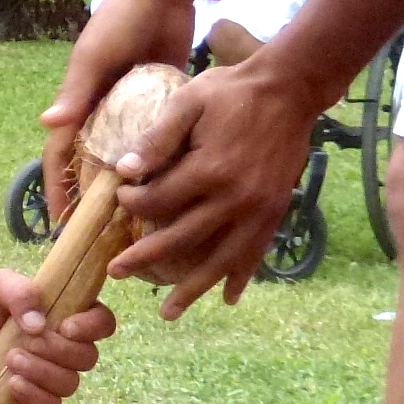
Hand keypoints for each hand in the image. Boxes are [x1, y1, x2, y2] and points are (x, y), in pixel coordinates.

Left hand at [0, 271, 117, 403]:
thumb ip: (17, 288)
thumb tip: (39, 321)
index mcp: (63, 317)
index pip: (101, 322)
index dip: (94, 325)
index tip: (66, 326)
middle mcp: (64, 350)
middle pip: (88, 357)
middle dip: (58, 350)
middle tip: (25, 341)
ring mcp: (51, 379)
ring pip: (70, 383)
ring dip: (42, 371)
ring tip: (10, 359)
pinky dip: (34, 395)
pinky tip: (12, 383)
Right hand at [38, 0, 192, 220]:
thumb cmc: (116, 24)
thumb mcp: (92, 58)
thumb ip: (75, 92)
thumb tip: (46, 125)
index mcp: (78, 106)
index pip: (60, 158)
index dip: (59, 192)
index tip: (61, 226)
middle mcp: (101, 115)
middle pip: (92, 167)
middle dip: (93, 202)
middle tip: (102, 238)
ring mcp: (130, 114)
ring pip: (125, 162)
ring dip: (129, 190)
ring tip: (140, 226)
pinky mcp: (158, 108)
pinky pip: (157, 145)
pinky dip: (160, 168)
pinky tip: (173, 193)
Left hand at [107, 54, 330, 312]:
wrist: (288, 91)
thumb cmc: (230, 92)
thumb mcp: (187, 102)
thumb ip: (156, 138)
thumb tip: (124, 171)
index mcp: (208, 170)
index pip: (158, 202)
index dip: (132, 205)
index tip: (118, 201)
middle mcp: (234, 198)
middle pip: (182, 239)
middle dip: (145, 258)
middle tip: (114, 273)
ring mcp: (258, 210)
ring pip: (219, 259)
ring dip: (193, 287)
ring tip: (168, 312)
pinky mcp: (274, 212)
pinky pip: (255, 253)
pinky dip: (241, 277)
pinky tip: (228, 298)